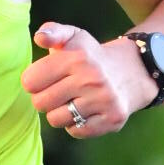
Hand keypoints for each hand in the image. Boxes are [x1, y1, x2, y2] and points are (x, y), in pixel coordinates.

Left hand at [22, 23, 144, 138]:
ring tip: (71, 101)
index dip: (33, 81)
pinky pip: (76, 131)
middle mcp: (91, 78)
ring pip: (56, 120)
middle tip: (57, 91)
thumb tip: (40, 37)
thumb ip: (53, 32)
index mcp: (76, 57)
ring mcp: (103, 100)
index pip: (31, 81)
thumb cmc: (91, 56)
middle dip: (44, 98)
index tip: (43, 79)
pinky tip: (85, 111)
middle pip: (40, 103)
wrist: (132, 71)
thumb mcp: (73, 36)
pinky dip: (76, 124)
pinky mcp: (112, 119)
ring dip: (59, 113)